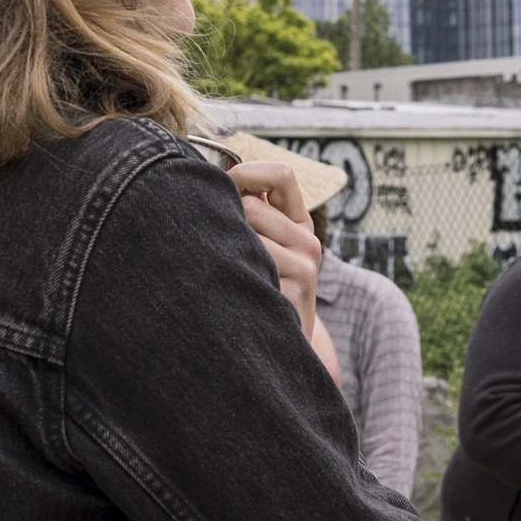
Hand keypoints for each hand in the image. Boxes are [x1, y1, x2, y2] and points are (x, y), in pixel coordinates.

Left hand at [227, 162, 328, 349]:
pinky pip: (250, 260)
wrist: (275, 346)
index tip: (224, 193)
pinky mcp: (296, 287)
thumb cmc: (254, 290)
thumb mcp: (258, 247)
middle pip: (252, 204)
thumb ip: (246, 213)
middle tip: (216, 246)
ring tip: (223, 271)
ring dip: (226, 248)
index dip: (247, 174)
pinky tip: (230, 286)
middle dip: (226, 220)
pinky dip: (231, 268)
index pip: (281, 174)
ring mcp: (305, 265)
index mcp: (299, 223)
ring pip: (246, 231)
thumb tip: (212, 177)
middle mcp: (308, 241)